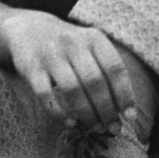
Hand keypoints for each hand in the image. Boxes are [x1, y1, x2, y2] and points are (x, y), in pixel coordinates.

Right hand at [1, 10, 137, 132]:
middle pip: (95, 82)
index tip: (130, 117)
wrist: (28, 29)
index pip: (114, 68)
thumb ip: (106, 71)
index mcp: (93, 38)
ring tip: (95, 128)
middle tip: (113, 128)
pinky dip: (60, 112)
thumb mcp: (90, 47)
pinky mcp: (31, 67)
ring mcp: (50, 55)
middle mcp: (73, 43)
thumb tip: (125, 111)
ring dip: (87, 113)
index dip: (124, 94)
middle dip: (106, 110)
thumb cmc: (69, 46)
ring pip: (72, 90)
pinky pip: (46, 95)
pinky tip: (71, 122)